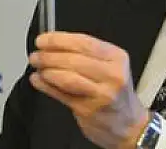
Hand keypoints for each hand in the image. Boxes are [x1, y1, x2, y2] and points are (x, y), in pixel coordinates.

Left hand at [28, 31, 149, 148]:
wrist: (129, 125)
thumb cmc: (115, 93)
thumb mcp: (110, 67)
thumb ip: (86, 55)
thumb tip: (53, 45)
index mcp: (117, 57)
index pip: (84, 42)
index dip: (59, 39)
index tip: (43, 39)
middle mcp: (112, 74)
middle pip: (74, 59)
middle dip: (49, 55)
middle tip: (36, 54)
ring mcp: (101, 94)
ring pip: (68, 77)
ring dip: (47, 70)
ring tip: (37, 66)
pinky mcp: (89, 110)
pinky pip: (62, 95)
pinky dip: (47, 86)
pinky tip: (38, 80)